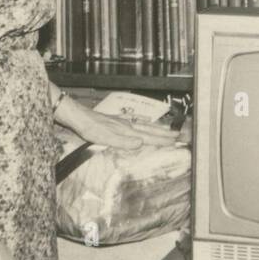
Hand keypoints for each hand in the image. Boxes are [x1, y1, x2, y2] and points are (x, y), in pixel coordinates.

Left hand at [53, 94, 179, 150]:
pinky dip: (144, 121)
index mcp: (127, 131)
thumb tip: (142, 143)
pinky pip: (135, 120)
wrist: (79, 117)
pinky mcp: (116, 119)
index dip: (163, 140)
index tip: (176, 141)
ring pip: (145, 125)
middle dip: (165, 134)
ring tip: (168, 130)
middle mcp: (128, 125)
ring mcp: (122, 121)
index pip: (149, 137)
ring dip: (157, 128)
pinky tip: (145, 121)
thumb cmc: (90, 129)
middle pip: (150, 130)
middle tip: (179, 135)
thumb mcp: (106, 138)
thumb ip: (124, 141)